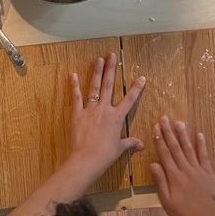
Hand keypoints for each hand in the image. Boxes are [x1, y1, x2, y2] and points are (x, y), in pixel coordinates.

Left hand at [67, 53, 145, 179]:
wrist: (87, 159)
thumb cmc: (105, 155)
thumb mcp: (119, 148)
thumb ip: (130, 143)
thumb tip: (141, 145)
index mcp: (117, 117)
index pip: (129, 100)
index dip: (136, 88)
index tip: (141, 77)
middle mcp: (105, 109)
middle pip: (109, 85)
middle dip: (111, 69)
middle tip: (111, 55)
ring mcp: (90, 110)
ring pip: (94, 87)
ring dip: (96, 72)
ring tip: (98, 59)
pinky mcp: (77, 113)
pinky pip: (76, 97)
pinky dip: (74, 86)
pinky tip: (72, 74)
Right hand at [149, 116, 214, 215]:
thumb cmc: (182, 214)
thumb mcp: (166, 201)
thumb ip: (160, 181)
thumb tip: (153, 163)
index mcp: (174, 176)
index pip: (165, 154)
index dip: (160, 140)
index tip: (156, 127)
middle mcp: (186, 169)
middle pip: (176, 148)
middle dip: (169, 132)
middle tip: (165, 118)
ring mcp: (198, 170)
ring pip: (189, 149)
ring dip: (183, 135)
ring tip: (179, 122)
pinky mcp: (209, 174)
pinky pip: (204, 156)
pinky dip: (201, 145)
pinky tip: (199, 135)